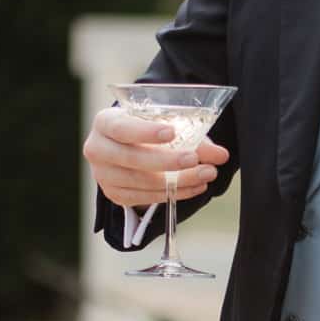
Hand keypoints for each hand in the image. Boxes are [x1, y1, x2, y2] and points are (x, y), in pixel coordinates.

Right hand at [83, 103, 228, 205]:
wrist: (126, 147)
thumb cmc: (146, 131)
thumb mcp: (166, 125)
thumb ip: (194, 138)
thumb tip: (222, 155)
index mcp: (105, 122)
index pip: (122, 128)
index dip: (145, 132)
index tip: (172, 133)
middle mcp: (98, 148)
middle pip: (130, 158)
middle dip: (166, 161)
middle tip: (195, 159)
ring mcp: (103, 175)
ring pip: (139, 182)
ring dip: (175, 181)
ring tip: (205, 174)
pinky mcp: (114, 194)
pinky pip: (144, 198)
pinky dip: (172, 194)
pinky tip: (194, 187)